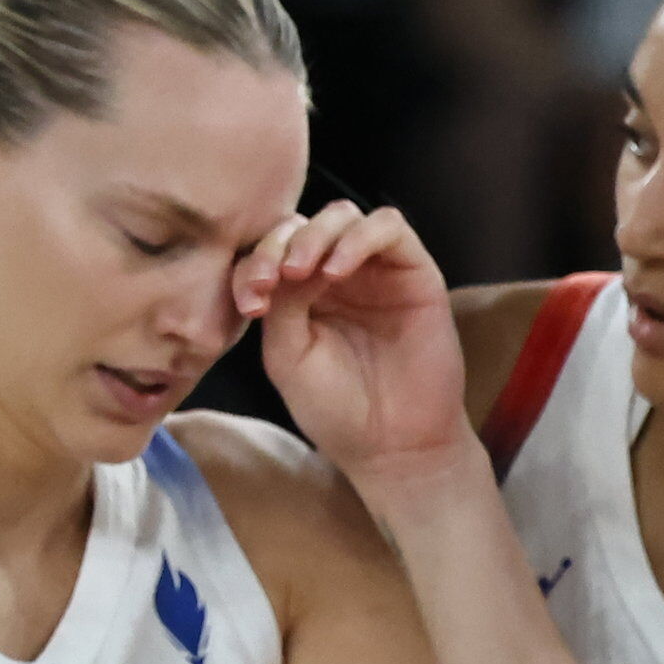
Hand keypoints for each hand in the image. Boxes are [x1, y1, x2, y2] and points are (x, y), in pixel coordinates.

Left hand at [243, 205, 466, 490]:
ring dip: (316, 234)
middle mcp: (337, 275)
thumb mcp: (287, 355)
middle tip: (272, 280)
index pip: (272, 251)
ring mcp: (376, 271)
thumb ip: (281, 302)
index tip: (249, 302)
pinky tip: (337, 270)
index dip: (254, 263)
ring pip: (344, 216)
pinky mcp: (414, 272)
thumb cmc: (336, 408)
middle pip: (304, 224)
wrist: (391, 447)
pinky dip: (359, 237)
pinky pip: (389, 227)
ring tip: (302, 272)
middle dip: (280, 243)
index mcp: (300, 294)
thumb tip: (286, 261)